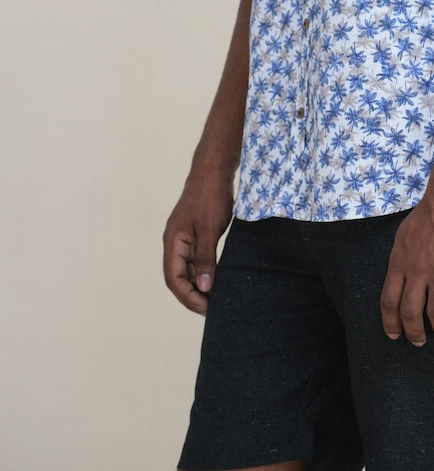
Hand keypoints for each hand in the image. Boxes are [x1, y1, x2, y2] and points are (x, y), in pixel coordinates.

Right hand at [163, 170, 233, 314]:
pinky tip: (216, 279)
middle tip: (212, 309)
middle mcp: (174, 241)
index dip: (188, 296)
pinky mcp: (194, 232)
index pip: (174, 278)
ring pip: (186, 269)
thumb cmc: (211, 196)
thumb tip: (203, 288)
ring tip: (215, 298)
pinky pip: (194, 258)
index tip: (206, 308)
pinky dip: (202, 271)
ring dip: (197, 285)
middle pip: (178, 277)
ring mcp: (184, 236)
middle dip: (192, 295)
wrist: (214, 169)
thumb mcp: (210, 230)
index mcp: (173, 241)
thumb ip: (205, 258)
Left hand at [380, 186, 433, 345]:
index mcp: (400, 262)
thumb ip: (403, 259)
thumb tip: (403, 279)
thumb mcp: (404, 235)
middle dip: (414, 333)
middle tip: (419, 341)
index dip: (390, 323)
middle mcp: (418, 270)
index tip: (394, 335)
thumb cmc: (429, 212)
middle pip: (410, 313)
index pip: (389, 301)